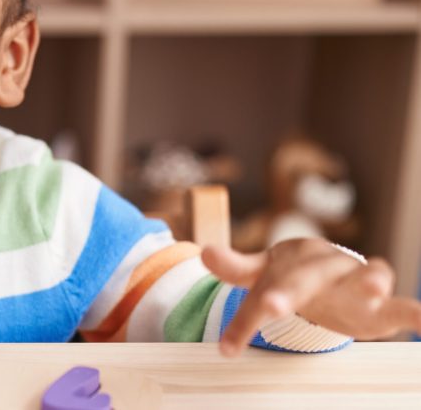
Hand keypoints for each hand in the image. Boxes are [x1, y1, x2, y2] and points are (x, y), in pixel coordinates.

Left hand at [201, 238, 420, 356]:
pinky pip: (402, 305)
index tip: (226, 350)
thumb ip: (236, 267)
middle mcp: (322, 268)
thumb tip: (203, 251)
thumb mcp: (261, 271)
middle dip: (286, 292)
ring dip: (368, 279)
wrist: (327, 266)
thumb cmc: (289, 272)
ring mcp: (354, 281)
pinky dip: (417, 312)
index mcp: (288, 263)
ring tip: (374, 283)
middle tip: (271, 306)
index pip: (259, 292)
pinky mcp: (381, 302)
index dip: (244, 320)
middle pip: (302, 281)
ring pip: (363, 277)